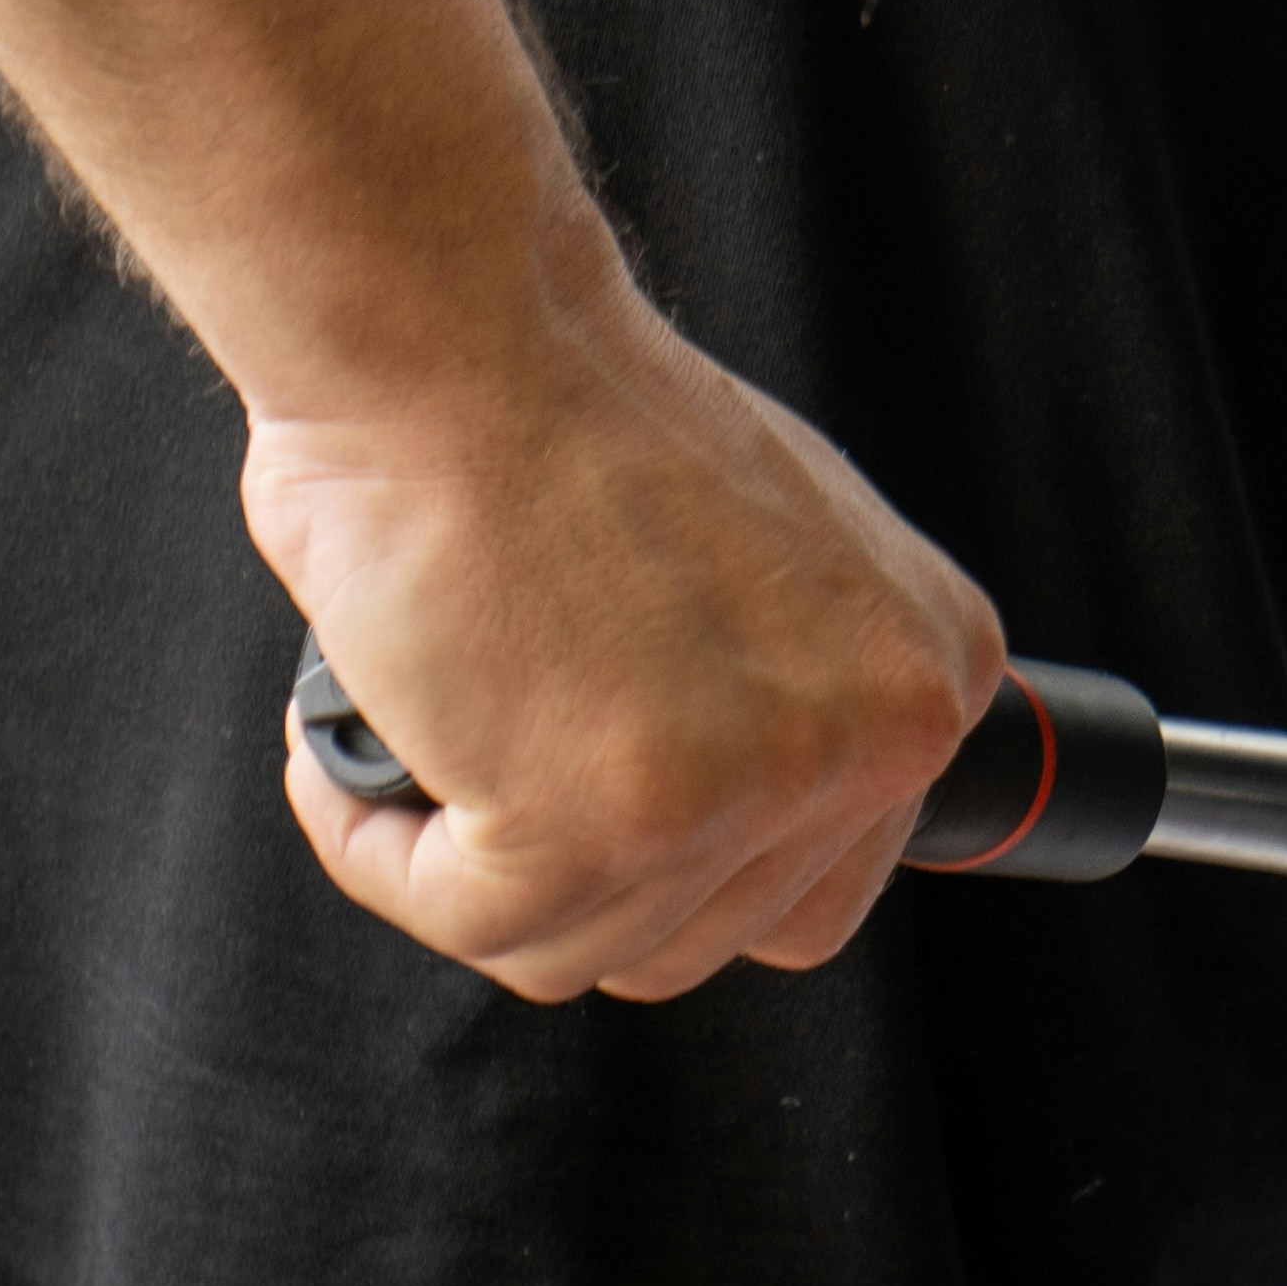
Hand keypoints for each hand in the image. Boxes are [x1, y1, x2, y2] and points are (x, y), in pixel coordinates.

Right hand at [249, 252, 1000, 1006]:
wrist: (467, 337)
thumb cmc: (571, 411)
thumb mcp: (771, 547)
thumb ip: (785, 681)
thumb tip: (732, 818)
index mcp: (934, 672)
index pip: (818, 885)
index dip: (682, 860)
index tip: (598, 800)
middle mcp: (878, 742)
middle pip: (701, 939)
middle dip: (576, 872)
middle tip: (495, 752)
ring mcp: (747, 792)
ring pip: (578, 948)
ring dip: (470, 863)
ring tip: (427, 721)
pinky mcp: (603, 828)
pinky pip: (464, 923)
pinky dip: (380, 850)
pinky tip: (352, 754)